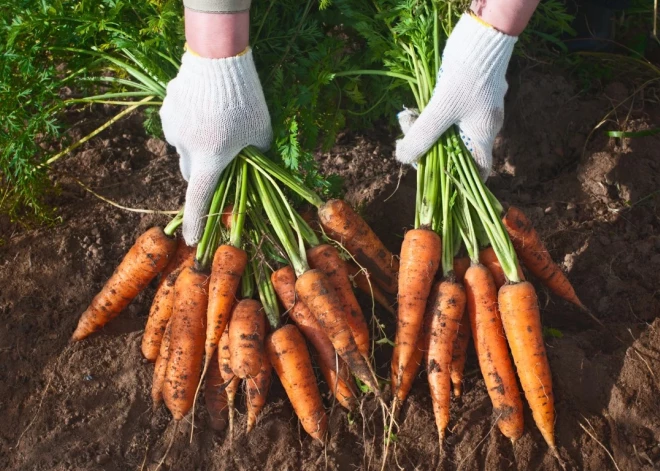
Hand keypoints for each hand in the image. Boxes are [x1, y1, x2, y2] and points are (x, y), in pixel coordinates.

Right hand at [160, 48, 271, 244]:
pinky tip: (206, 107)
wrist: (219, 59)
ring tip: (218, 122)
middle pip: (192, 172)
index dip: (195, 222)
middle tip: (223, 159)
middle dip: (205, 172)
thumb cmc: (246, 100)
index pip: (199, 199)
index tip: (191, 241)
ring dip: (198, 145)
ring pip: (184, 147)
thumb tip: (251, 166)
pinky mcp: (167, 109)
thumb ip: (255, 155)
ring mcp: (173, 128)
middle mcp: (185, 148)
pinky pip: (178, 125)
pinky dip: (191, 124)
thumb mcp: (260, 133)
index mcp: (209, 159)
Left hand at [395, 13, 516, 179]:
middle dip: (430, 149)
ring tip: (408, 119)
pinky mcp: (467, 94)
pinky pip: (446, 113)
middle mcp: (483, 125)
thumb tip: (403, 158)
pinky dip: (430, 114)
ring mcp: (476, 109)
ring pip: (448, 130)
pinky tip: (415, 108)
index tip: (434, 178)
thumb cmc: (466, 76)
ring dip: (426, 129)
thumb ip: (422, 137)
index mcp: (483, 135)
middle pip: (456, 151)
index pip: (478, 171)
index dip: (459, 181)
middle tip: (409, 141)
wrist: (481, 35)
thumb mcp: (440, 110)